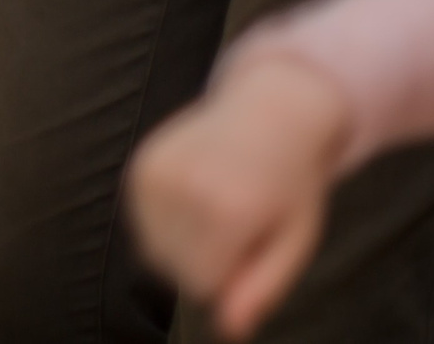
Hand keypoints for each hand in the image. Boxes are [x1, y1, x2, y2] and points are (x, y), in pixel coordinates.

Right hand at [126, 52, 354, 340]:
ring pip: (152, 252)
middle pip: (174, 271)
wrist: (271, 112)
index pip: (202, 286)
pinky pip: (141, 225)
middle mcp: (185, 190)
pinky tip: (195, 201)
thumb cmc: (290, 184)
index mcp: (228, 212)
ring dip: (181, 247)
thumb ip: (261, 289)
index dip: (229, 279)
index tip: (252, 250)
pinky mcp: (140, 167)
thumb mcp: (294, 242)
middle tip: (238, 229)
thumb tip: (229, 331)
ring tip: (216, 214)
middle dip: (203, 264)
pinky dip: (165, 225)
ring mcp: (156, 174)